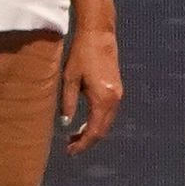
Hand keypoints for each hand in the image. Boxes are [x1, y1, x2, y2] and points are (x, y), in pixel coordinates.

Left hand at [60, 19, 122, 152]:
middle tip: (70, 146)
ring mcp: (118, 94)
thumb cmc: (81, 54)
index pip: (94, 131)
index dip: (83, 144)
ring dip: (93, 132)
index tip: (69, 151)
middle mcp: (114, 100)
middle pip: (103, 130)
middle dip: (88, 141)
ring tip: (75, 136)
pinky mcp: (117, 89)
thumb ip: (68, 103)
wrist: (99, 35)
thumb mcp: (69, 78)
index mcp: (103, 99)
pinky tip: (86, 122)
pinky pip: (109, 113)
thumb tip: (66, 124)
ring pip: (107, 122)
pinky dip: (98, 122)